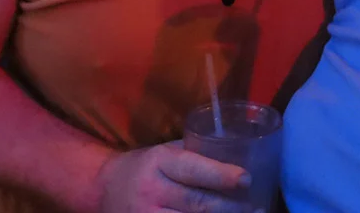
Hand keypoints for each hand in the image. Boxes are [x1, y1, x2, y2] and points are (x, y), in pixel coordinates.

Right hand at [98, 143, 256, 212]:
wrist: (103, 188)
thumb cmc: (144, 166)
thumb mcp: (164, 152)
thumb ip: (195, 154)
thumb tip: (237, 154)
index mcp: (159, 161)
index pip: (193, 169)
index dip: (221, 176)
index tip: (246, 179)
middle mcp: (151, 190)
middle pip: (197, 203)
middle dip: (230, 207)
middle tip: (256, 206)